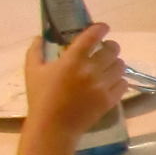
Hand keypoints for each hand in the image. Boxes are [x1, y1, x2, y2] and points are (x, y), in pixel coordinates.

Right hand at [18, 23, 124, 154]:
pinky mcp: (110, 99)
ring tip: (107, 66)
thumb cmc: (40, 97)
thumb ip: (36, 51)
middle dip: (110, 46)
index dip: (100, 29)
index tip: (102, 27)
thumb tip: (40, 37)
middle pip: (113, 49)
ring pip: (120, 65)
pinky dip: (118, 80)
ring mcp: (103, 85)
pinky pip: (124, 83)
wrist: (53, 127)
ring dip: (114, 63)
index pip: (93, 37)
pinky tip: (110, 82)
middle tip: (105, 49)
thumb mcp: (32, 71)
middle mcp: (90, 70)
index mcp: (72, 60)